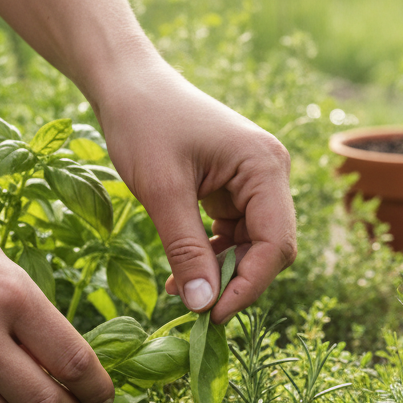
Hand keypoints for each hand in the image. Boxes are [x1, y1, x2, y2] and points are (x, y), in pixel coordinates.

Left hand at [96, 68, 296, 323]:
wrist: (126, 86)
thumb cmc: (143, 124)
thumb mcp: (162, 192)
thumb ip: (186, 250)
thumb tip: (203, 306)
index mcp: (265, 167)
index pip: (276, 244)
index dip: (248, 286)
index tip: (211, 316)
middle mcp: (270, 175)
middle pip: (269, 250)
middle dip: (235, 283)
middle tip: (195, 310)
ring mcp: (254, 184)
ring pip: (251, 249)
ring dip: (219, 275)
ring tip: (179, 292)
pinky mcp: (234, 191)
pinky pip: (232, 238)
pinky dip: (210, 260)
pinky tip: (181, 275)